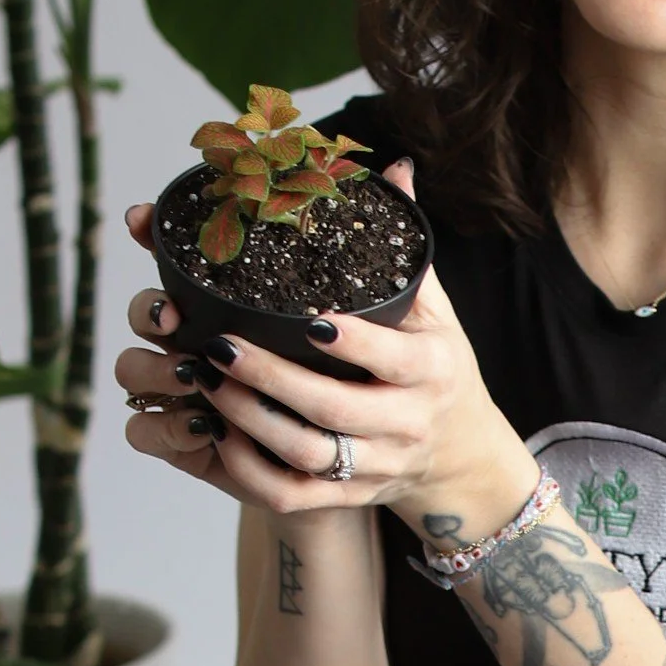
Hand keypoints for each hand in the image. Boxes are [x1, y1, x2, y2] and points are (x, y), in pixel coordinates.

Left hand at [113, 173, 537, 535]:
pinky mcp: (348, 496)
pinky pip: (290, 495)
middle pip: (334, 409)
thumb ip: (405, 249)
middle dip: (272, 379)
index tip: (309, 319)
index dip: (352, 343)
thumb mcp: (435, 311)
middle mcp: (406, 422)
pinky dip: (249, 470)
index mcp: (430, 369)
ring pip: (307, 453)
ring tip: (206, 379)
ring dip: (251, 420)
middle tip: (220, 345)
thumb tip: (395, 169)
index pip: (391, 357)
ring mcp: (375, 465)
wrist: (459, 454)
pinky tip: (217, 434)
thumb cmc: (437, 369)